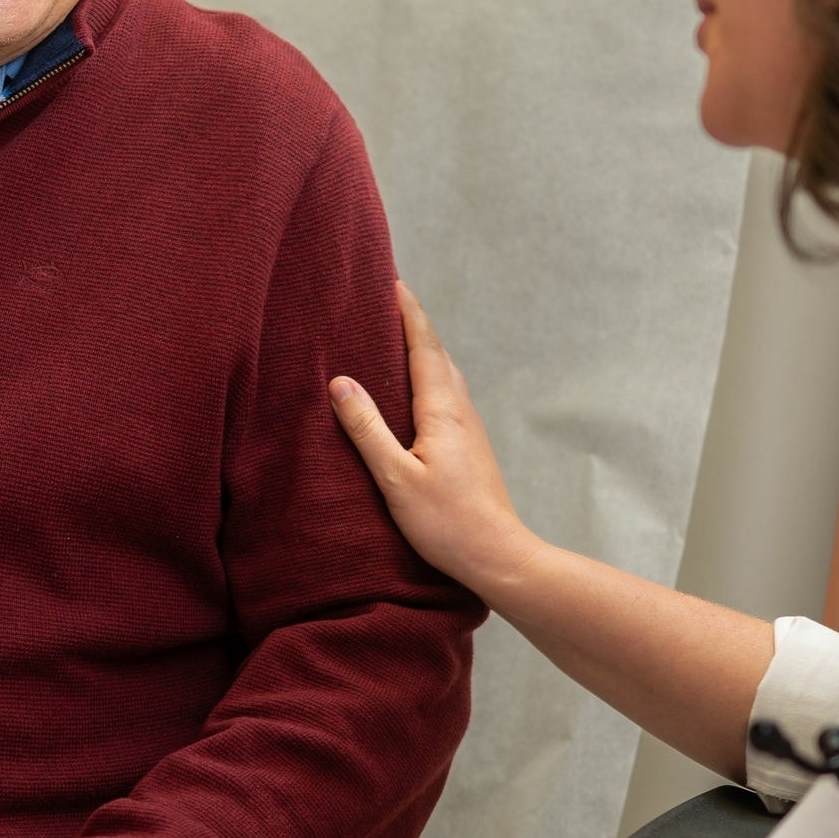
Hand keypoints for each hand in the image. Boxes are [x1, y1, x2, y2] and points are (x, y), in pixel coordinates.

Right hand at [330, 282, 540, 599]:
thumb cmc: (446, 523)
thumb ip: (366, 429)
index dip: (408, 312)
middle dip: (413, 324)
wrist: (498, 556)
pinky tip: (414, 394)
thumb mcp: (395, 477)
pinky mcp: (470, 448)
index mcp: (442, 410)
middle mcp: (461, 411)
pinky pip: (446, 397)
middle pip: (437, 354)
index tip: (391, 281)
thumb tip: (340, 382)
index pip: (424, 346)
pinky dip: (428, 378)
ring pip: (444, 376)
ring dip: (422, 351)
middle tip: (388, 300)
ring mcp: (470, 430)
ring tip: (395, 339)